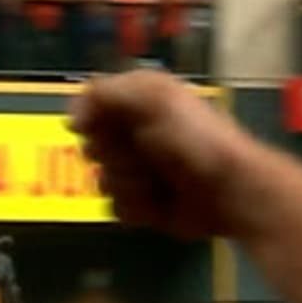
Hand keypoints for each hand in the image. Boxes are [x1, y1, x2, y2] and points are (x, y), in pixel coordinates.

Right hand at [67, 70, 253, 239]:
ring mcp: (138, 171)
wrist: (229, 192)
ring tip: (158, 183)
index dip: (91, 120)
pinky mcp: (142, 204)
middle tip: (144, 154)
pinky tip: (157, 202)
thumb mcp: (156, 98)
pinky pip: (115, 207)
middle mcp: (135, 134)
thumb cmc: (196, 139)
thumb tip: (72, 118)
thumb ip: (107, 94)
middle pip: (91, 146)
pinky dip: (135, 207)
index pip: (90, 107)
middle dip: (114, 154)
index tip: (98, 127)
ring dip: (128, 183)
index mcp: (139, 102)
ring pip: (101, 180)